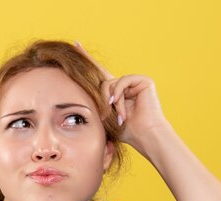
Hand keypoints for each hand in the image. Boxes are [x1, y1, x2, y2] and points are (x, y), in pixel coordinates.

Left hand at [74, 41, 172, 155]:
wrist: (145, 136)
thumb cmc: (127, 131)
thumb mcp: (105, 116)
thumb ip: (96, 102)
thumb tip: (84, 91)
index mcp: (116, 92)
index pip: (99, 72)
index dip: (87, 59)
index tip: (76, 45)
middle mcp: (125, 85)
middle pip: (103, 83)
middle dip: (101, 99)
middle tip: (104, 116)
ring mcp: (134, 81)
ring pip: (111, 83)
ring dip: (111, 101)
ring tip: (118, 116)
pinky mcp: (143, 80)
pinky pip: (122, 81)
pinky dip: (119, 94)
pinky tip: (120, 105)